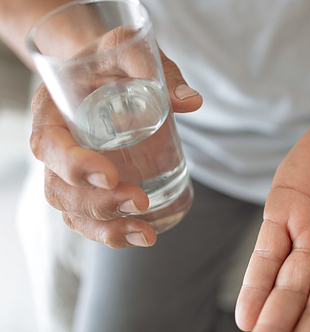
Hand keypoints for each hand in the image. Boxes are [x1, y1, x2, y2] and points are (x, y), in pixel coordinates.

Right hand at [30, 49, 201, 248]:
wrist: (102, 70)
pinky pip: (91, 217)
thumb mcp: (129, 51)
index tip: (111, 176)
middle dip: (99, 204)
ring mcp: (72, 171)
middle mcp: (58, 146)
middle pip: (60, 189)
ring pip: (73, 211)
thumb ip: (155, 69)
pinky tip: (144, 235)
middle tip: (140, 201)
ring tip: (146, 235)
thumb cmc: (111, 60)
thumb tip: (191, 102)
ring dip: (106, 229)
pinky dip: (113, 232)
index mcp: (53, 111)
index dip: (74, 166)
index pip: (50, 145)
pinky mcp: (91, 184)